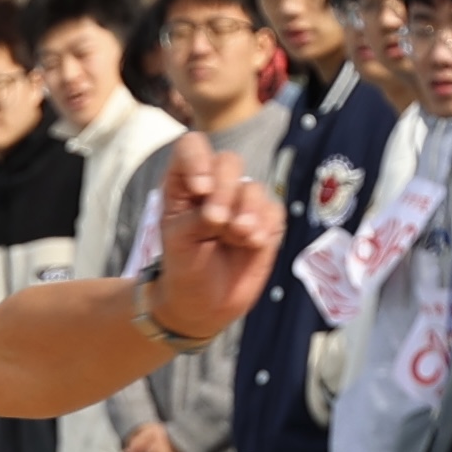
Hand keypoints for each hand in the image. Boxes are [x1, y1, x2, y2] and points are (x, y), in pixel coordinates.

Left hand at [142, 131, 287, 345]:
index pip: (192, 147)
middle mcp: (216, 186)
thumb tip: (226, 211)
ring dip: (246, 210)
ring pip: (253, 187)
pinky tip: (252, 243)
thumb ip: (197, 218)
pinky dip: (263, 225)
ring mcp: (242, 203)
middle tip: (217, 220)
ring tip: (237, 236)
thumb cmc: (183, 267)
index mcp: (186, 183)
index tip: (198, 189)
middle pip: (229, 162)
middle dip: (225, 189)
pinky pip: (273, 210)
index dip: (198, 159)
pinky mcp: (265, 222)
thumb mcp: (178, 242)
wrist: (203, 304)